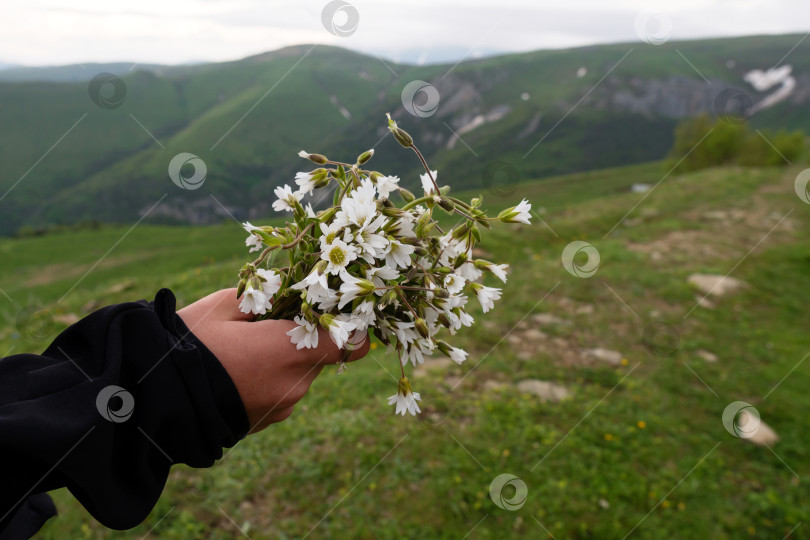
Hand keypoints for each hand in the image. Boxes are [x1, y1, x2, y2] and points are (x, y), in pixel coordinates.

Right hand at [177, 289, 368, 432]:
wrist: (152, 398)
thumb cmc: (188, 343)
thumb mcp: (226, 304)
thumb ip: (270, 296)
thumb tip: (291, 291)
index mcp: (290, 352)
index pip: (350, 343)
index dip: (349, 328)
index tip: (334, 315)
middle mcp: (294, 385)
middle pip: (318, 355)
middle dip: (301, 338)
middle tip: (267, 324)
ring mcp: (281, 408)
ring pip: (299, 374)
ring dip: (283, 360)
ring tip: (243, 349)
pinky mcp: (265, 422)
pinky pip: (281, 393)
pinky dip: (269, 379)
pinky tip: (236, 371)